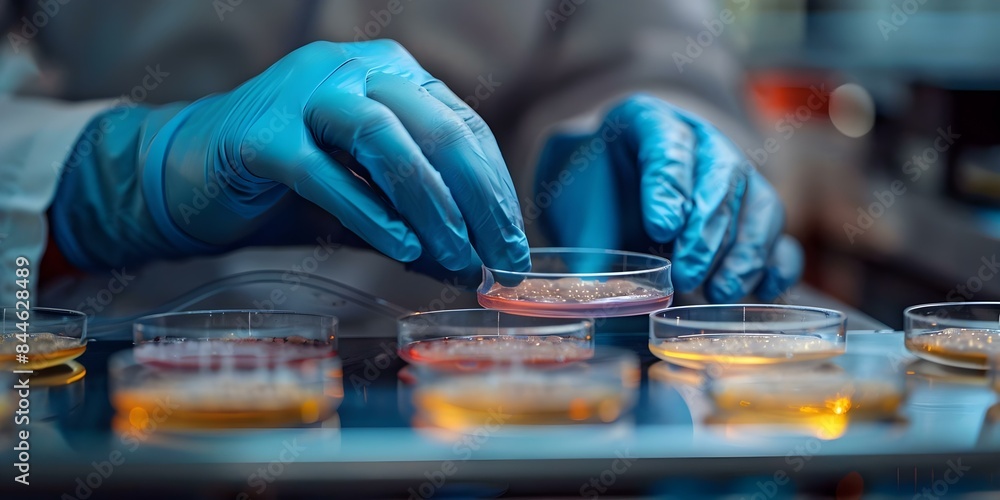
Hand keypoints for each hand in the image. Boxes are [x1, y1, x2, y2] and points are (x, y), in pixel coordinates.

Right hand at [52, 40, 528, 273]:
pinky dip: (369, 212)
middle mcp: (354, 70)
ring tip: (457, 256)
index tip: (512, 245)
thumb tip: (475, 267)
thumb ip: (418, 224)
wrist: (186, 172)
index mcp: (390, 76)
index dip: (495, 189)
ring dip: (430, 204)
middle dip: (477, 200)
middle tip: (499, 257)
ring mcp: (304, 93)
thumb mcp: (368, 201)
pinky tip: (402, 248)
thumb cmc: (288, 185)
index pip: (463, 128)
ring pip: (386, 140)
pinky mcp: (261, 133)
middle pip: (436, 128)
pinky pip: (326, 173)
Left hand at [532, 94, 801, 301]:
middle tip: (687, 274)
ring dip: (744, 254)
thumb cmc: (592, 191)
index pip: (668, 144)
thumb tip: (593, 284)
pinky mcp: (754, 218)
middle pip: (722, 177)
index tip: (660, 229)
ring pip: (760, 206)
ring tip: (719, 292)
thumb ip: (587, 238)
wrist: (609, 191)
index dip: (668, 187)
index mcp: (648, 121)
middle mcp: (701, 143)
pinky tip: (761, 293)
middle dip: (707, 232)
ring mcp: (736, 178)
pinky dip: (778, 267)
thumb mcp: (576, 203)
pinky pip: (781, 238)